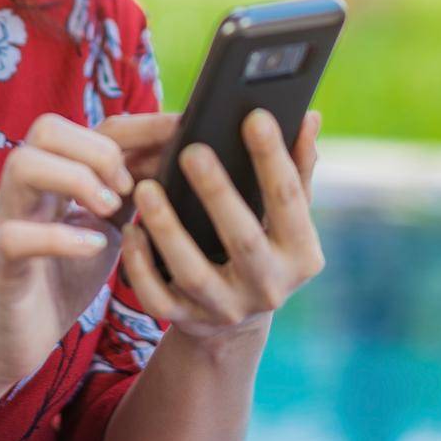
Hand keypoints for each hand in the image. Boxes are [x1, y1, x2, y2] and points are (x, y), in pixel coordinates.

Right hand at [0, 112, 174, 393]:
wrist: (23, 336)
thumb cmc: (68, 273)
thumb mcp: (110, 225)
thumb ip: (132, 192)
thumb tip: (179, 158)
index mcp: (57, 173)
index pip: (94, 126)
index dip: (141, 126)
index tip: (181, 133)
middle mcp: (28, 188)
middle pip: (47, 128)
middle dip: (98, 149)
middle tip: (128, 188)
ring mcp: (8, 220)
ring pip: (22, 164)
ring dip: (77, 180)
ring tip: (110, 211)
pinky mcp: (0, 264)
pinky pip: (14, 235)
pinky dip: (60, 237)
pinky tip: (94, 247)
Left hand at [119, 108, 324, 343]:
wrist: (236, 323)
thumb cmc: (265, 245)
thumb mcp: (287, 217)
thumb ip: (298, 168)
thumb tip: (310, 116)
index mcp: (301, 254)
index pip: (290, 200)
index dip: (273, 158)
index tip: (255, 117)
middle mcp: (269, 287)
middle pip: (242, 238)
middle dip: (217, 194)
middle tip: (192, 151)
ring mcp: (226, 308)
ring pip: (192, 271)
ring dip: (167, 229)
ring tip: (146, 188)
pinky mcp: (187, 321)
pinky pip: (158, 298)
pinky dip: (141, 266)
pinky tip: (130, 231)